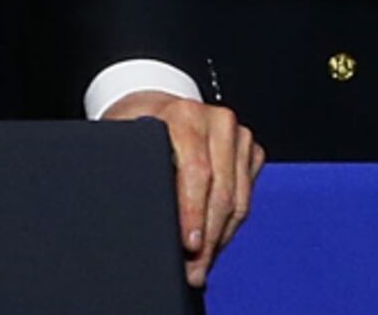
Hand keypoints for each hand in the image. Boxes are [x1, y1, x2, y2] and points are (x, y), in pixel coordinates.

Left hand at [98, 90, 263, 288]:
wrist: (157, 107)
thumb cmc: (137, 127)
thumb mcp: (126, 141)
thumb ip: (133, 167)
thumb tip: (135, 212)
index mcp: (185, 115)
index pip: (196, 171)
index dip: (193, 212)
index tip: (188, 245)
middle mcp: (217, 121)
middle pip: (221, 192)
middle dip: (207, 239)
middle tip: (193, 270)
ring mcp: (238, 135)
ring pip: (238, 200)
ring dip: (219, 238)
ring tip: (202, 265)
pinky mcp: (251, 149)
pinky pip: (246, 197)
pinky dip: (229, 225)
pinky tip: (212, 242)